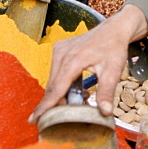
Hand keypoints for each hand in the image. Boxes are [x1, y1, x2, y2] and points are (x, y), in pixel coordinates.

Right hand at [30, 5, 147, 121]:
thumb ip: (106, 93)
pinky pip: (56, 71)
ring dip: (60, 93)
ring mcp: (59, 50)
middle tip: (58, 118)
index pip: (56, 89)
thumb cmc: (114, 48)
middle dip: (55, 103)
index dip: (45, 106)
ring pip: (53, 79)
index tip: (33, 119)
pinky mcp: (60, 49)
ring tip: (75, 102)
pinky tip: (75, 89)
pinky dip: (62, 82)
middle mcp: (62, 54)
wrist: (114, 29)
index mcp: (73, 60)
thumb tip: (105, 112)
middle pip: (53, 86)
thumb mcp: (113, 72)